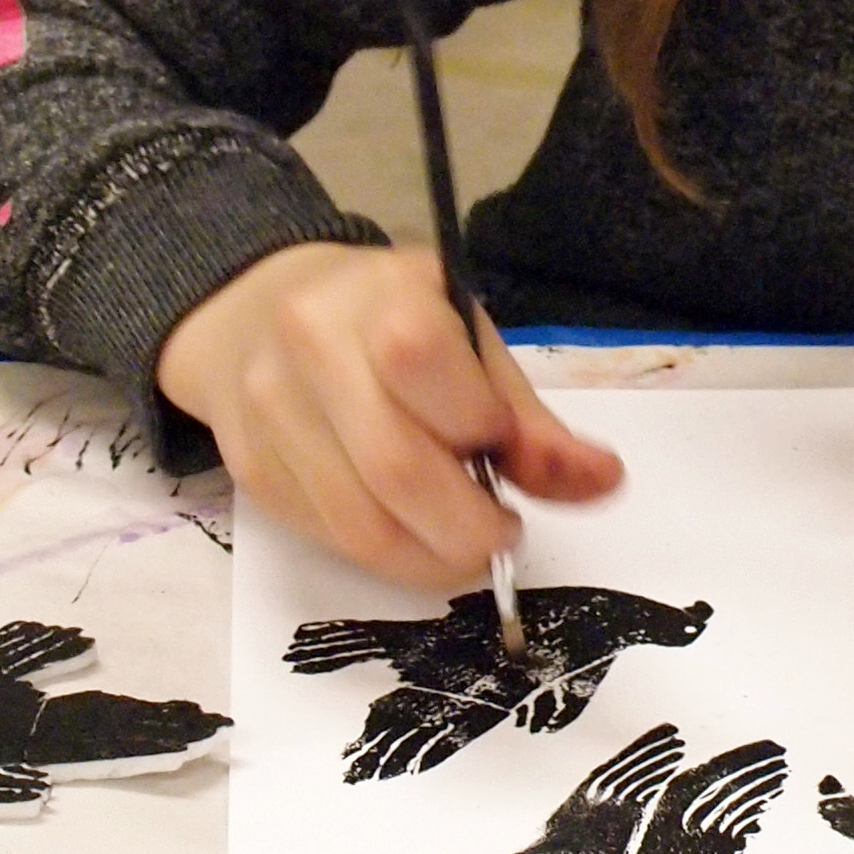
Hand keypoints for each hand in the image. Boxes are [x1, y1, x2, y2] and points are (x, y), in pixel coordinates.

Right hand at [157, 242, 620, 589]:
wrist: (254, 312)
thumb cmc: (387, 320)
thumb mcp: (468, 341)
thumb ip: (530, 420)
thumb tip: (603, 481)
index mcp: (378, 295)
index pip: (420, 361)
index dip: (478, 424)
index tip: (503, 449)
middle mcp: (310, 347)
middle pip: (394, 468)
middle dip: (468, 527)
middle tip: (502, 535)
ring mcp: (268, 414)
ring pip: (358, 526)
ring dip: (431, 558)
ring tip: (464, 545)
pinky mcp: (250, 472)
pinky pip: (328, 539)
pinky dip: (387, 555)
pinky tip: (410, 533)